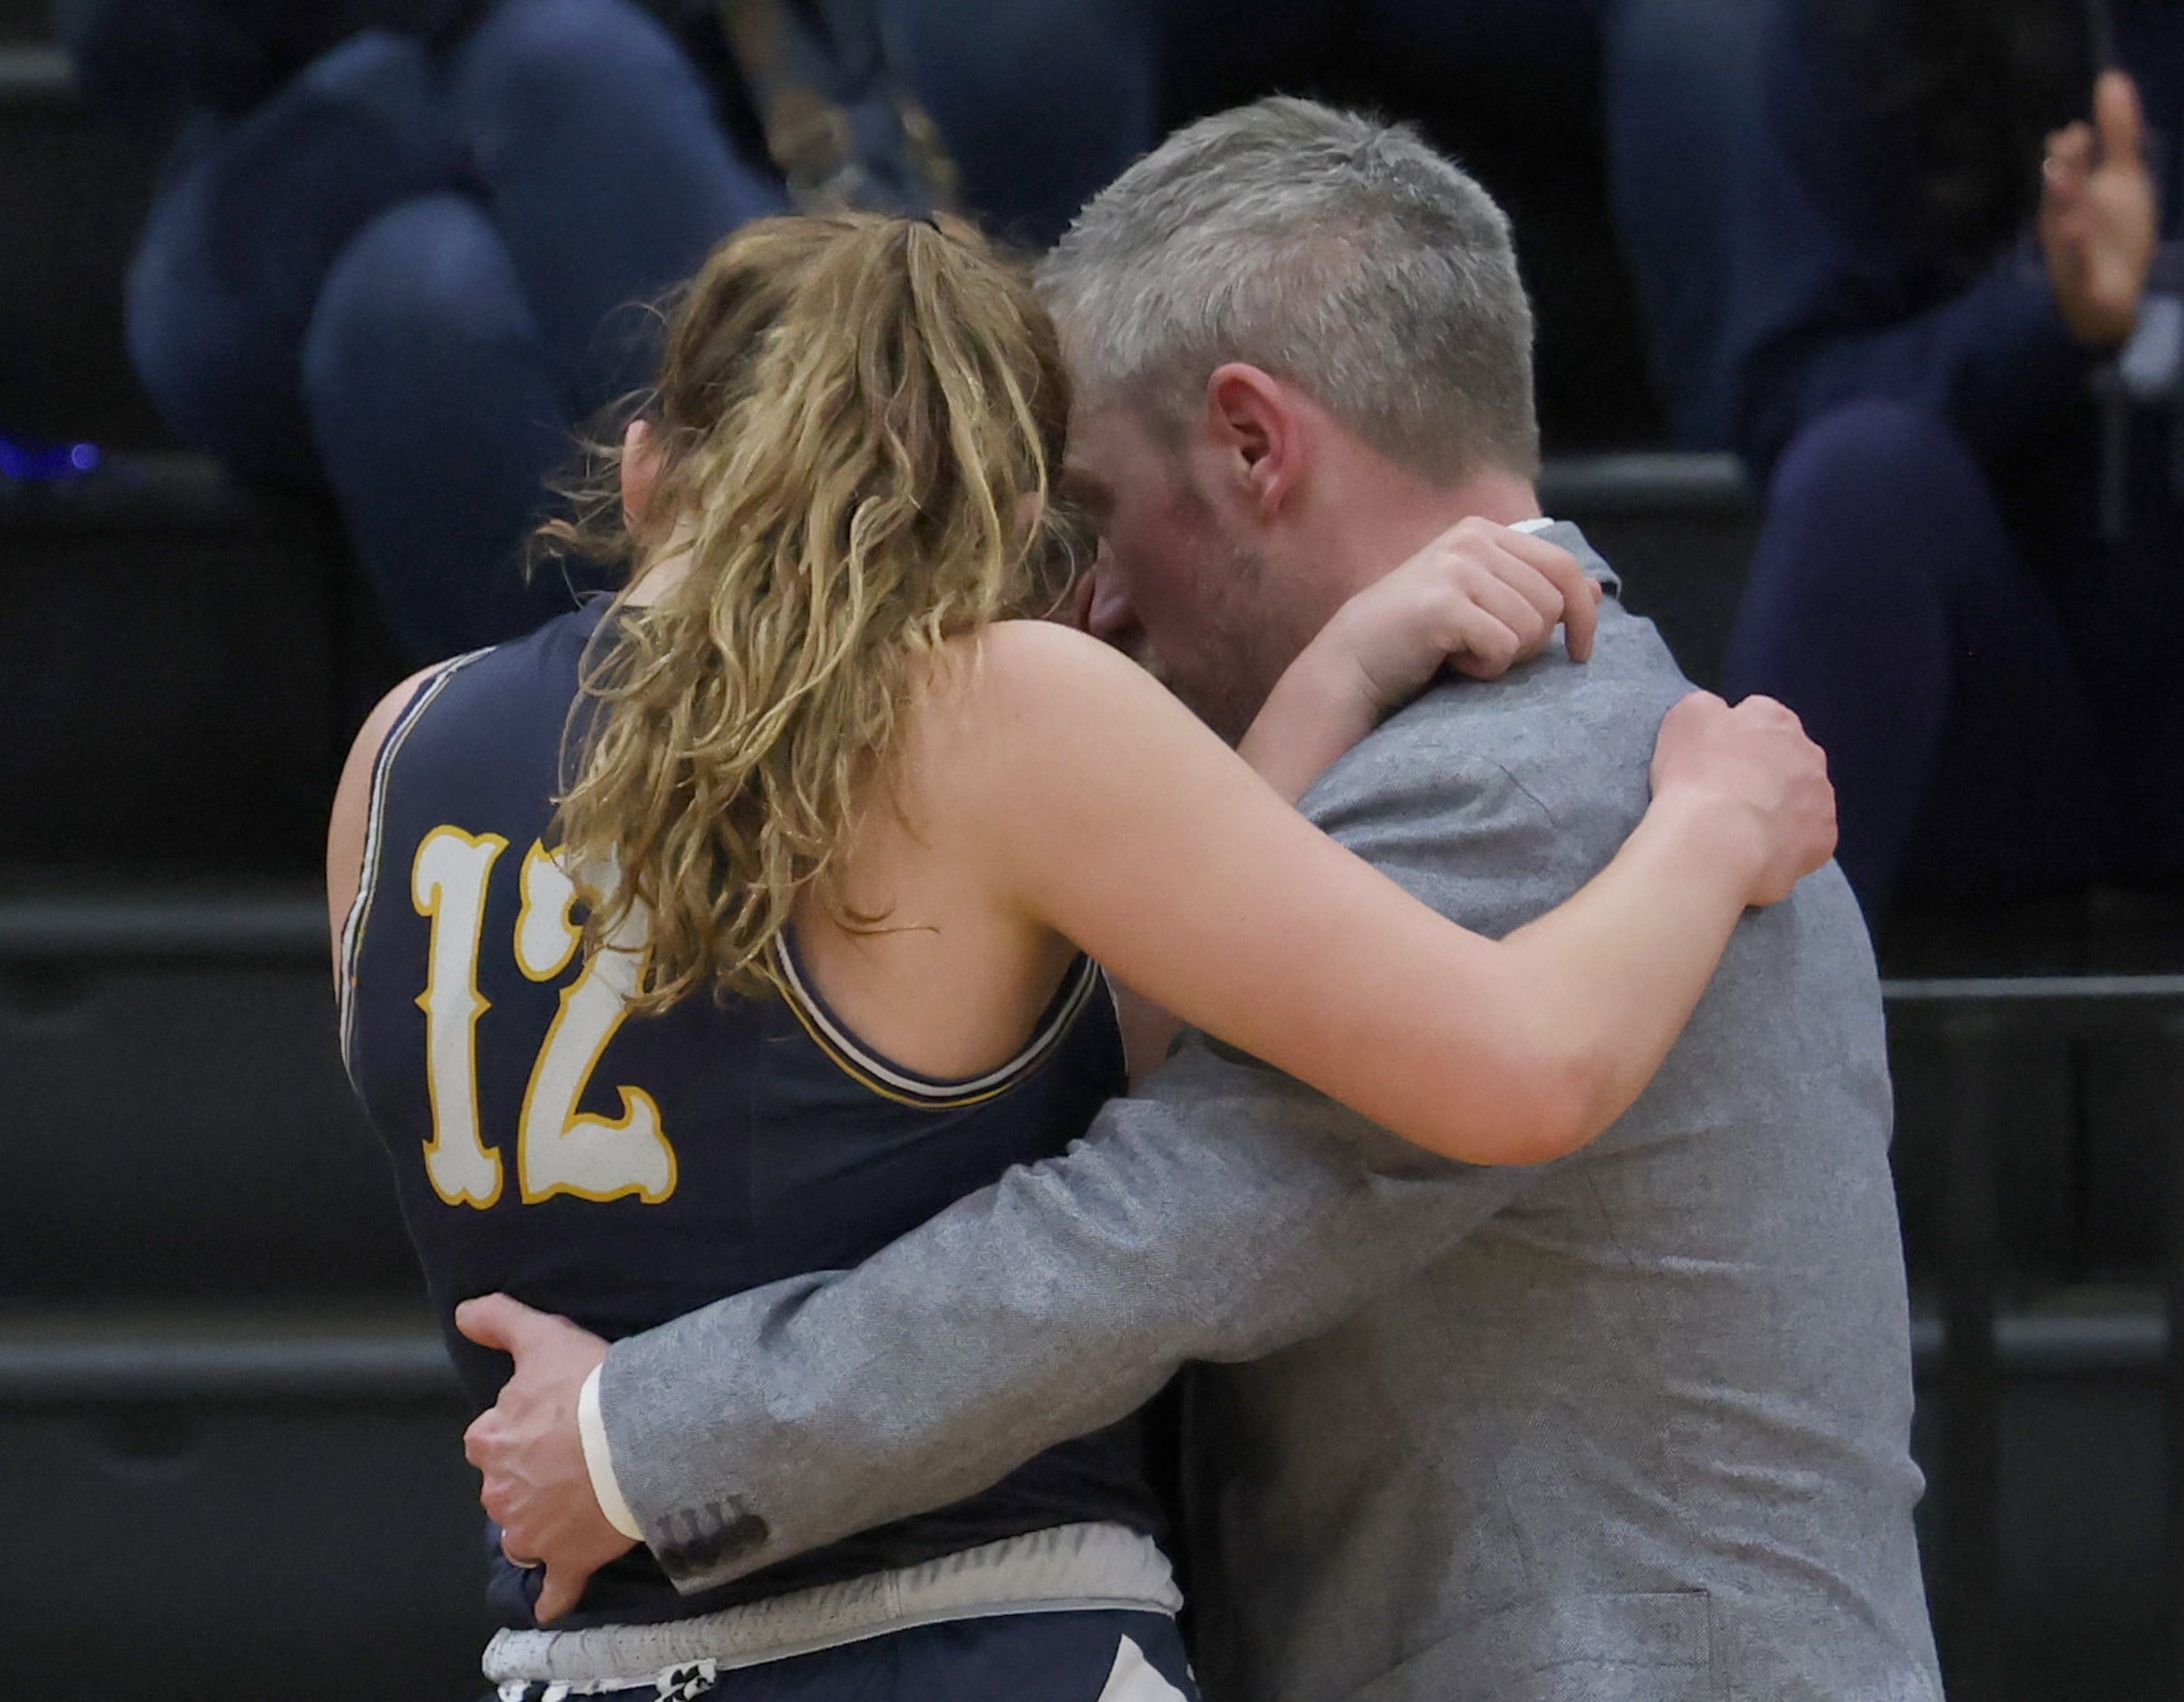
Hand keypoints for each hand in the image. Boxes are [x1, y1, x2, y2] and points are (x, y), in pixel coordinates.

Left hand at [455, 1293, 633, 1624]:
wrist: (637, 1438)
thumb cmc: (587, 1388)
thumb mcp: (541, 1337)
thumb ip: (497, 1320)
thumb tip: (460, 1313)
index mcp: (489, 1443)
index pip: (488, 1439)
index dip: (515, 1430)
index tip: (545, 1421)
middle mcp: (500, 1494)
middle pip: (504, 1489)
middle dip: (527, 1479)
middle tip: (569, 1458)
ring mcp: (532, 1534)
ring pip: (523, 1535)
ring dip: (539, 1527)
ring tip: (574, 1507)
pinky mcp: (567, 1561)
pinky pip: (554, 1589)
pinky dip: (552, 1597)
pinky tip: (554, 1601)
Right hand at [1323, 518, 1601, 713]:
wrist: (1353, 660)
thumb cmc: (1420, 635)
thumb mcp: (1483, 600)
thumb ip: (1533, 589)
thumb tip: (1598, 593)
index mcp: (1486, 532)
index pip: (1565, 567)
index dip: (1584, 613)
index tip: (1580, 651)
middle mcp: (1472, 540)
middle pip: (1553, 603)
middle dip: (1530, 641)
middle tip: (1486, 647)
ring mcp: (1456, 568)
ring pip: (1531, 627)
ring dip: (1504, 656)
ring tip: (1463, 651)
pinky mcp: (1443, 603)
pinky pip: (1503, 647)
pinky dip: (1484, 667)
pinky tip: (1451, 660)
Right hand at [1649, 692, 1836, 907]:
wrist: (1717, 842)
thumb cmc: (1696, 778)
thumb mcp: (1684, 719)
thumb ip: (1707, 709)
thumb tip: (1718, 714)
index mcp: (1773, 718)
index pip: (1760, 717)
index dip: (1735, 739)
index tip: (1716, 760)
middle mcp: (1807, 752)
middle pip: (1787, 757)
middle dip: (1764, 773)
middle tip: (1728, 796)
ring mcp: (1821, 797)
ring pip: (1802, 798)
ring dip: (1779, 808)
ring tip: (1742, 829)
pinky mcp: (1824, 837)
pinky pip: (1807, 837)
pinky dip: (1787, 843)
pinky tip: (1758, 852)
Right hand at [2042, 71, 2157, 348]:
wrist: (2107, 296)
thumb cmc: (2112, 232)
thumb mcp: (2122, 177)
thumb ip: (2118, 131)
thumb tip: (2112, 77)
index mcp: (2075, 192)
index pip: (2072, 165)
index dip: (2074, 151)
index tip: (2078, 132)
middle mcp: (2065, 216)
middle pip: (2063, 191)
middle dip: (2065, 170)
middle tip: (2066, 145)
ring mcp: (2070, 249)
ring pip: (2063, 224)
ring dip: (2063, 203)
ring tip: (2063, 180)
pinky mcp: (2081, 279)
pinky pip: (2077, 264)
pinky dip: (2077, 248)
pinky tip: (2078, 229)